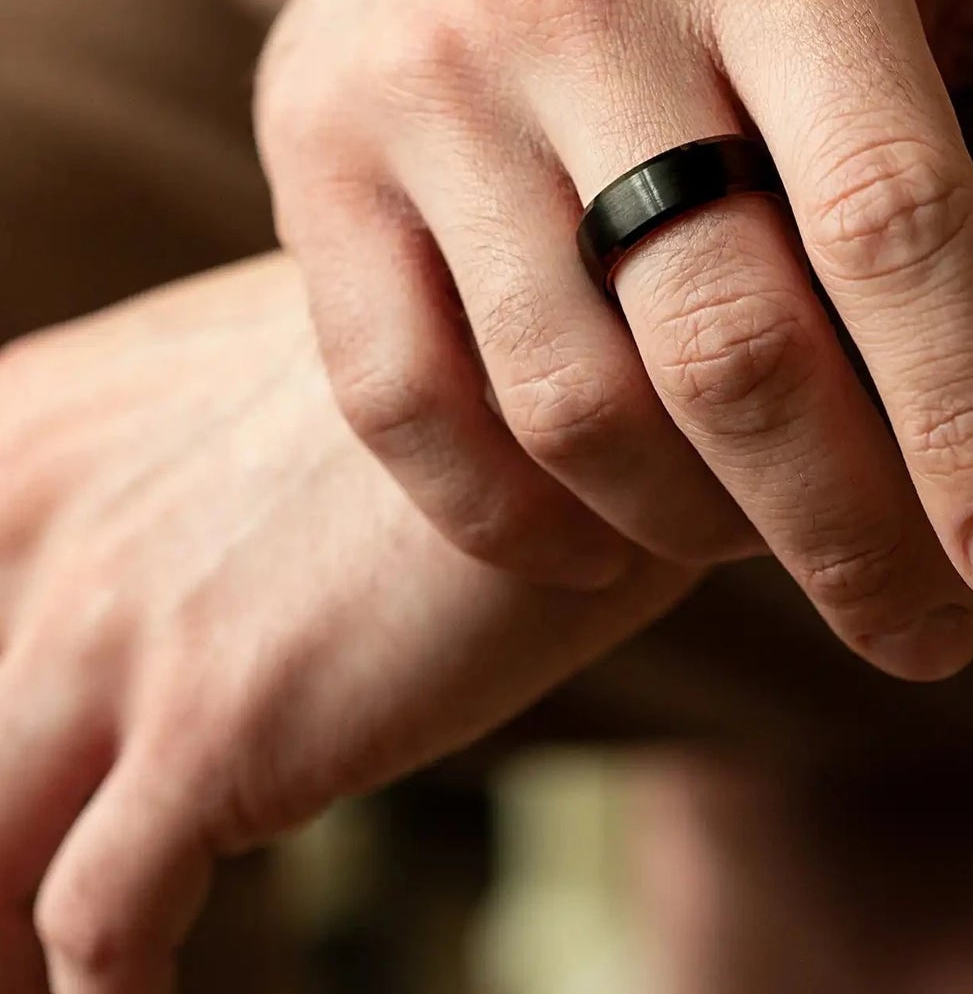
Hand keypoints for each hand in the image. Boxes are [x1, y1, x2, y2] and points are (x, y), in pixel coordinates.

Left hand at [0, 256, 688, 992]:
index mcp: (44, 427)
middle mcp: (47, 516)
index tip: (35, 765)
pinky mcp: (220, 725)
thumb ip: (184, 455)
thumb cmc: (472, 358)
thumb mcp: (281, 374)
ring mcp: (118, 624)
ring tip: (54, 978)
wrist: (603, 351)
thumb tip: (192, 565)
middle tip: (33, 906)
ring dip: (8, 947)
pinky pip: (100, 930)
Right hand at [255, 0, 972, 679]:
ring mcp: (426, 78)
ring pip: (569, 398)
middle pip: (728, 342)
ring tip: (773, 550)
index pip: (895, 220)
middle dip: (847, 531)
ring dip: (694, 530)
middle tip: (924, 629)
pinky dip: (513, 519)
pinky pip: (401, 402)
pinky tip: (604, 540)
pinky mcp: (312, 152)